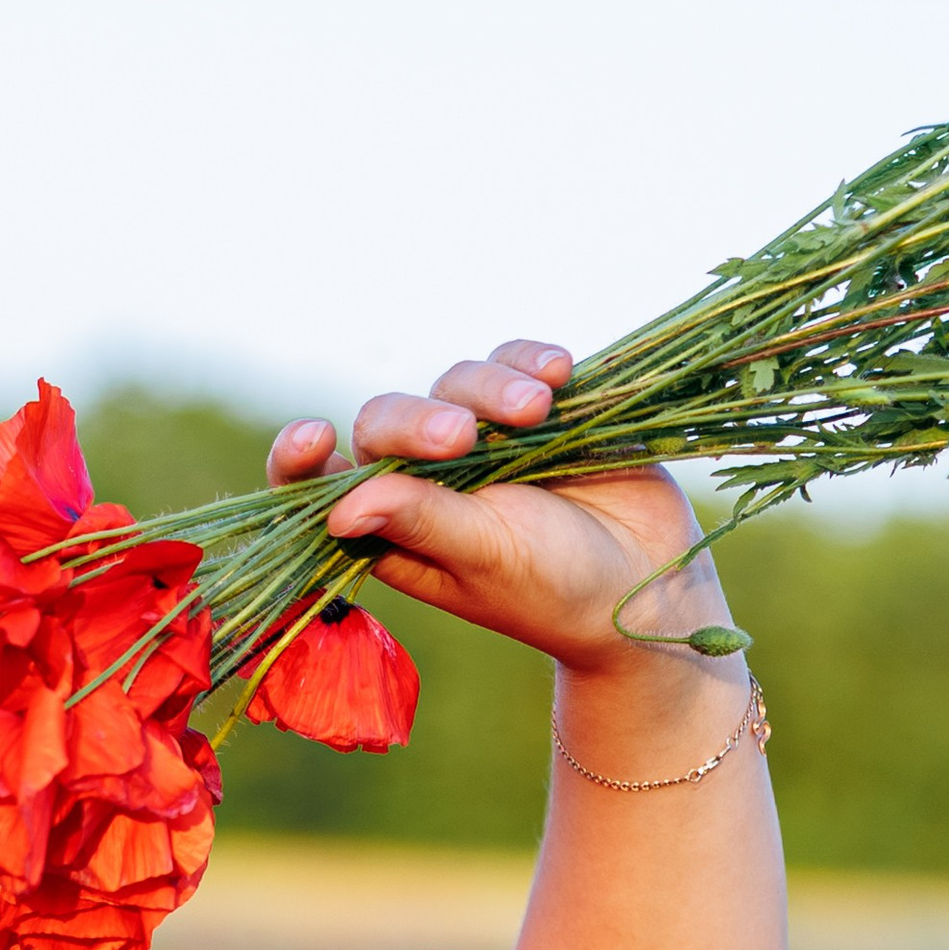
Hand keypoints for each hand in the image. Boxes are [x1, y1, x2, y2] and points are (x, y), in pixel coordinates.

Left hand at [266, 341, 734, 681]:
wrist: (647, 581)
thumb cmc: (554, 590)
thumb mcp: (483, 559)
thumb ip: (420, 521)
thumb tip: (338, 507)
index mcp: (396, 528)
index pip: (324, 486)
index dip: (301, 461)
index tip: (312, 438)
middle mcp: (429, 480)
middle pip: (389, 421)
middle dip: (419, 420)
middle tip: (462, 437)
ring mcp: (484, 440)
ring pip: (456, 382)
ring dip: (492, 387)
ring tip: (539, 410)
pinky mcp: (537, 407)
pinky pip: (515, 361)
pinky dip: (533, 359)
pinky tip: (561, 373)